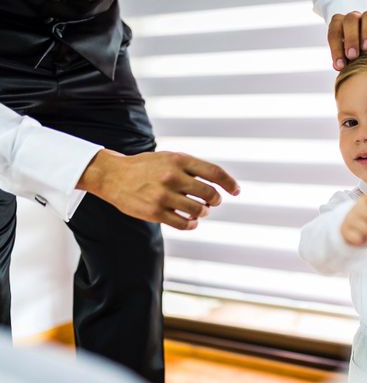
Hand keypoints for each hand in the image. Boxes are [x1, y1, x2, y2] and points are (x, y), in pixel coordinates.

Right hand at [77, 149, 239, 229]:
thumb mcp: (169, 158)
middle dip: (215, 200)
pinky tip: (191, 221)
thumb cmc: (146, 167)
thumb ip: (192, 167)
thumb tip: (219, 183)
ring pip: (198, 210)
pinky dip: (192, 224)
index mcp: (179, 160)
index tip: (236, 191)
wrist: (113, 176)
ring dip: (203, 212)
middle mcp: (172, 177)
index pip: (215, 172)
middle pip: (210, 193)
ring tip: (200, 210)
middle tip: (212, 202)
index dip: (230, 183)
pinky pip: (183, 223)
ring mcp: (163, 195)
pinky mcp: (155, 212)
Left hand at [328, 11, 366, 70]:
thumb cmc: (351, 52)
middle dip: (351, 38)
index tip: (340, 65)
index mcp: (339, 24)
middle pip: (350, 20)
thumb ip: (340, 60)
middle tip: (353, 56)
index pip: (334, 32)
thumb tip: (338, 66)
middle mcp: (354, 18)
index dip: (336, 49)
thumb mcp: (343, 55)